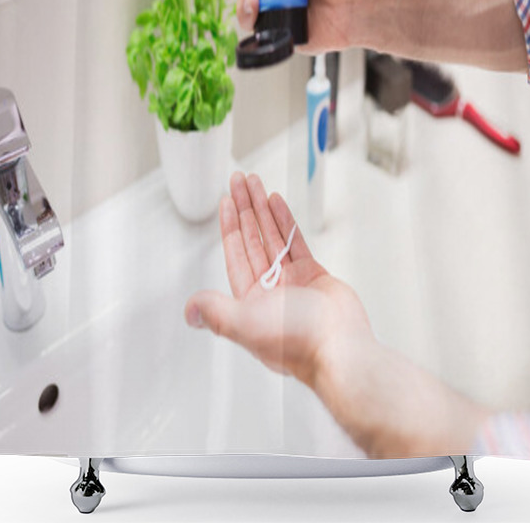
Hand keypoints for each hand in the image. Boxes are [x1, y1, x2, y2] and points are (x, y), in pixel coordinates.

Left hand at [185, 172, 373, 387]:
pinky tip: (277, 203)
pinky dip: (286, 222)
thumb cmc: (297, 342)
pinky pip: (296, 242)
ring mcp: (293, 282)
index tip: (225, 202)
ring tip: (256, 184)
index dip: (229, 227)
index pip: (235, 255)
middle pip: (252, 240)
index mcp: (250, 302)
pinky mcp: (315, 277)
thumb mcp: (247, 325)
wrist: (340, 347)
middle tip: (239, 181)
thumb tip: (189, 311)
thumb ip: (217, 312)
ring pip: (274, 237)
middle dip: (244, 209)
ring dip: (263, 210)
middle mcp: (269, 290)